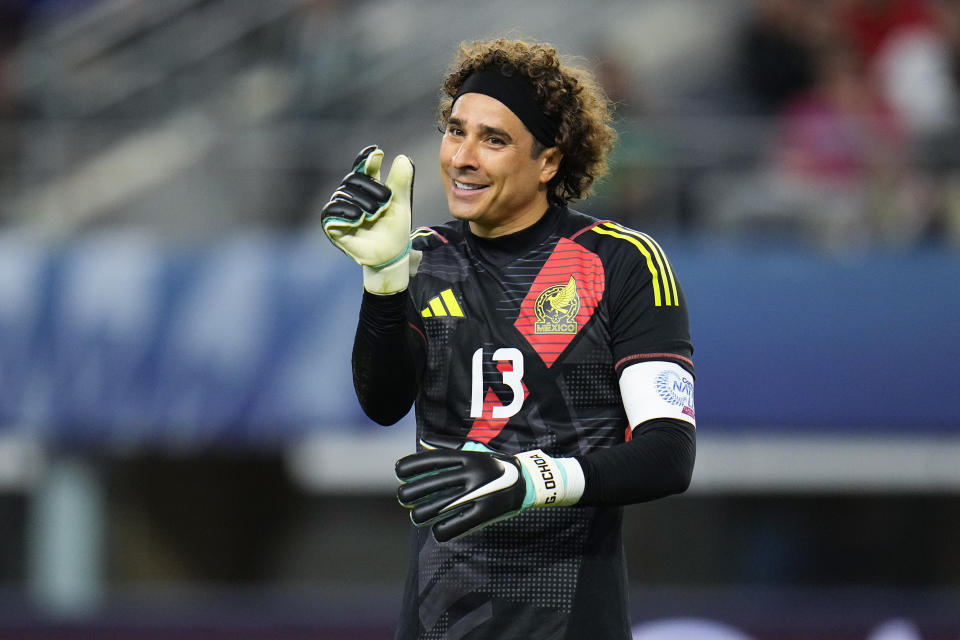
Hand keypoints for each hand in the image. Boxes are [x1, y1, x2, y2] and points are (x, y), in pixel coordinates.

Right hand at [321, 145, 414, 294]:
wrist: (391, 254)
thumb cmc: (395, 229)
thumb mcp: (401, 204)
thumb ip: (401, 182)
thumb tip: (403, 157)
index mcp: (368, 188)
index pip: (364, 167)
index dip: (367, 158)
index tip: (377, 153)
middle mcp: (352, 196)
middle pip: (353, 178)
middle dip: (371, 187)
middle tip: (386, 201)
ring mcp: (341, 210)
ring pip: (344, 194)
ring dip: (363, 202)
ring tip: (376, 214)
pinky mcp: (333, 225)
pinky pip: (331, 211)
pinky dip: (345, 211)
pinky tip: (359, 216)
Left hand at [395, 438, 584, 541]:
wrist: (527, 481)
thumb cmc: (495, 464)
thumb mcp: (475, 449)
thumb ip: (448, 446)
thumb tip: (422, 441)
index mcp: (465, 457)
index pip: (430, 460)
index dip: (410, 466)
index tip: (399, 472)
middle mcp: (469, 473)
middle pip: (427, 486)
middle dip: (408, 494)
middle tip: (404, 498)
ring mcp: (476, 494)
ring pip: (435, 508)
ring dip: (420, 515)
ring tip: (417, 516)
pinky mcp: (483, 514)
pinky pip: (452, 527)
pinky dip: (440, 531)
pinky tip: (438, 530)